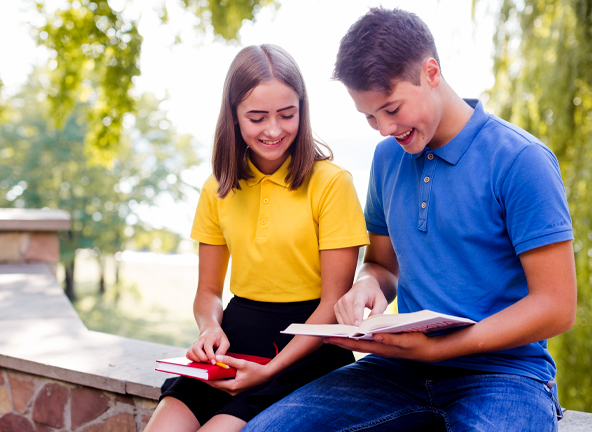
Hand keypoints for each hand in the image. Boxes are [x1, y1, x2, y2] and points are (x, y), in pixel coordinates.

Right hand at [186, 327, 229, 363]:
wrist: (211, 331)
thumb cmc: (219, 338)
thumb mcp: (225, 342)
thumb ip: (222, 351)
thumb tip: (217, 360)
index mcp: (209, 337)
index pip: (207, 346)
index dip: (210, 355)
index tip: (214, 362)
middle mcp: (200, 340)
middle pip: (196, 349)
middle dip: (202, 358)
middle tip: (209, 361)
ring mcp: (194, 343)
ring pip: (190, 352)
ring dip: (198, 359)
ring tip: (205, 360)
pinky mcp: (191, 348)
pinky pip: (188, 355)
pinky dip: (193, 359)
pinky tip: (200, 359)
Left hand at [205, 354, 273, 395]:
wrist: (266, 376)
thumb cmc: (255, 369)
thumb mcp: (242, 363)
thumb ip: (229, 360)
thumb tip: (217, 357)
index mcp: (233, 386)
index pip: (215, 383)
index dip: (206, 378)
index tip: (199, 373)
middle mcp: (232, 391)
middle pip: (216, 385)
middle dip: (208, 379)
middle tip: (199, 372)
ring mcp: (234, 392)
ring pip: (220, 386)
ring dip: (213, 379)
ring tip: (205, 372)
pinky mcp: (236, 389)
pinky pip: (225, 385)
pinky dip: (219, 380)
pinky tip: (216, 373)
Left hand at [324, 332, 438, 362]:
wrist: (428, 350)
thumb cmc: (417, 343)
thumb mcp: (405, 340)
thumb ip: (390, 339)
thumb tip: (374, 337)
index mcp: (381, 348)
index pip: (358, 344)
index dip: (343, 341)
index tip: (329, 338)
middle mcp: (378, 349)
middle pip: (355, 345)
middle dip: (340, 341)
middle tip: (324, 338)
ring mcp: (380, 348)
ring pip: (359, 344)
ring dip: (346, 340)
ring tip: (334, 336)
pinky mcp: (383, 344)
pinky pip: (366, 342)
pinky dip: (356, 339)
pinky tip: (352, 335)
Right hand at [334, 276, 388, 325]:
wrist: (363, 286)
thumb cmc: (374, 295)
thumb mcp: (382, 302)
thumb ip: (378, 312)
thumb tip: (370, 324)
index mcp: (359, 295)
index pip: (357, 306)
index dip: (357, 316)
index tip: (357, 326)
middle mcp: (347, 298)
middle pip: (351, 317)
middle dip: (359, 327)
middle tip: (367, 329)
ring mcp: (340, 302)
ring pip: (346, 322)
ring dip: (354, 327)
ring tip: (362, 324)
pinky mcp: (336, 307)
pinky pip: (341, 322)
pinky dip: (348, 325)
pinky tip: (354, 323)